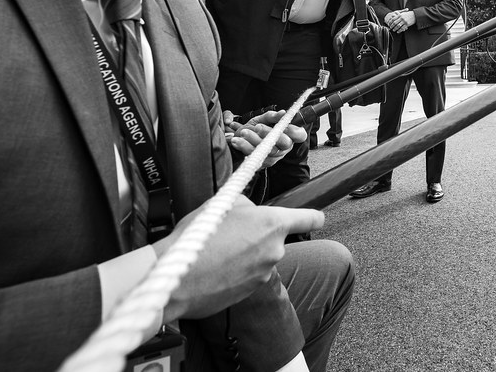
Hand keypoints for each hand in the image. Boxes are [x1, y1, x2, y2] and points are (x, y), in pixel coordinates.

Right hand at [156, 196, 324, 320]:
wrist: (178, 277)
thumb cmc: (200, 237)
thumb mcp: (224, 203)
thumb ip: (247, 205)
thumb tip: (251, 210)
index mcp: (273, 224)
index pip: (309, 218)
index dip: (313, 216)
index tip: (317, 217)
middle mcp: (275, 250)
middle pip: (275, 239)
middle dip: (258, 236)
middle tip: (231, 234)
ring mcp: (264, 274)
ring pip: (259, 258)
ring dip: (245, 255)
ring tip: (217, 251)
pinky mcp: (250, 292)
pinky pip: (247, 276)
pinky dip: (235, 272)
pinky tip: (215, 268)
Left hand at [223, 109, 306, 168]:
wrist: (241, 137)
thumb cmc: (256, 127)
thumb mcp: (264, 118)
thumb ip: (273, 116)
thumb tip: (283, 113)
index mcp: (289, 136)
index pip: (300, 135)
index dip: (294, 131)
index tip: (283, 125)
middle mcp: (284, 148)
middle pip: (284, 143)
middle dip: (269, 133)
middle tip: (257, 127)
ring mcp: (274, 157)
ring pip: (268, 150)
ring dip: (254, 140)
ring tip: (243, 132)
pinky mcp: (263, 163)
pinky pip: (256, 157)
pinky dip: (245, 148)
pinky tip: (237, 141)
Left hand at [384, 9, 414, 32]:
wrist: (415, 15)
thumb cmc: (408, 14)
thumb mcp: (403, 13)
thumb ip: (398, 14)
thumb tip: (393, 14)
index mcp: (400, 15)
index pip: (393, 19)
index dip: (390, 22)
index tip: (389, 24)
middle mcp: (401, 18)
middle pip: (395, 23)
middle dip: (392, 26)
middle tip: (390, 28)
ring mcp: (404, 21)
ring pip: (398, 26)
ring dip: (395, 29)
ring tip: (394, 30)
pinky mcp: (407, 24)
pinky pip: (402, 28)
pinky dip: (399, 30)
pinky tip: (398, 31)